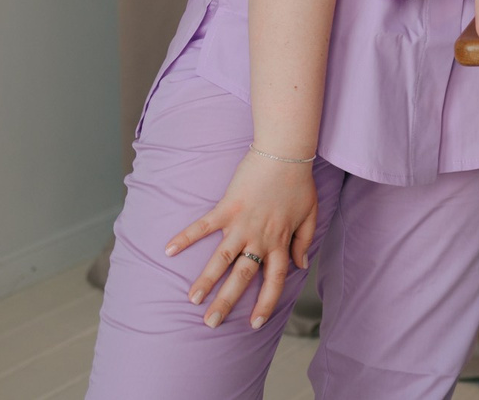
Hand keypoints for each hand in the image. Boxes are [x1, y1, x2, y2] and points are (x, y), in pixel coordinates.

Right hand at [164, 150, 317, 329]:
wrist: (285, 154)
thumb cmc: (299, 183)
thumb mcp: (310, 214)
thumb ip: (304, 242)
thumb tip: (301, 266)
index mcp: (280, 242)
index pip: (274, 281)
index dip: (265, 303)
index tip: (255, 324)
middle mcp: (259, 239)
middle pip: (242, 277)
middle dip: (226, 302)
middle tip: (211, 323)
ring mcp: (240, 225)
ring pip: (221, 259)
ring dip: (205, 280)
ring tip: (192, 299)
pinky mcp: (225, 209)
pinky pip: (202, 226)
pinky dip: (185, 238)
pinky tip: (168, 250)